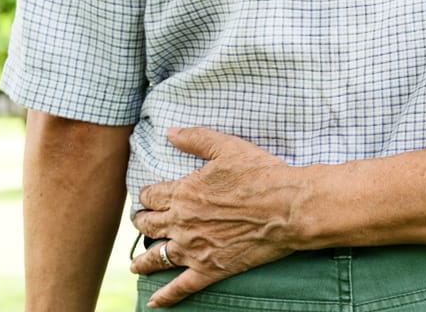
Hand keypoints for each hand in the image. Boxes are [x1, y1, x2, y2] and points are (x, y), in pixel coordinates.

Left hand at [131, 127, 306, 307]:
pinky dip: (166, 297)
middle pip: (148, 226)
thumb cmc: (262, 175)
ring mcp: (194, 248)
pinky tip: (155, 303)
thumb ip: (196, 138)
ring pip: (157, 258)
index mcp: (183, 192)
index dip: (147, 196)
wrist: (289, 208)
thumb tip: (170, 131)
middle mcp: (182, 222)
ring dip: (143, 262)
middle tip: (143, 225)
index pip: (151, 196)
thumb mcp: (228, 148)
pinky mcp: (211, 268)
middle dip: (142, 224)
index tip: (149, 198)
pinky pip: (181, 287)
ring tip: (136, 265)